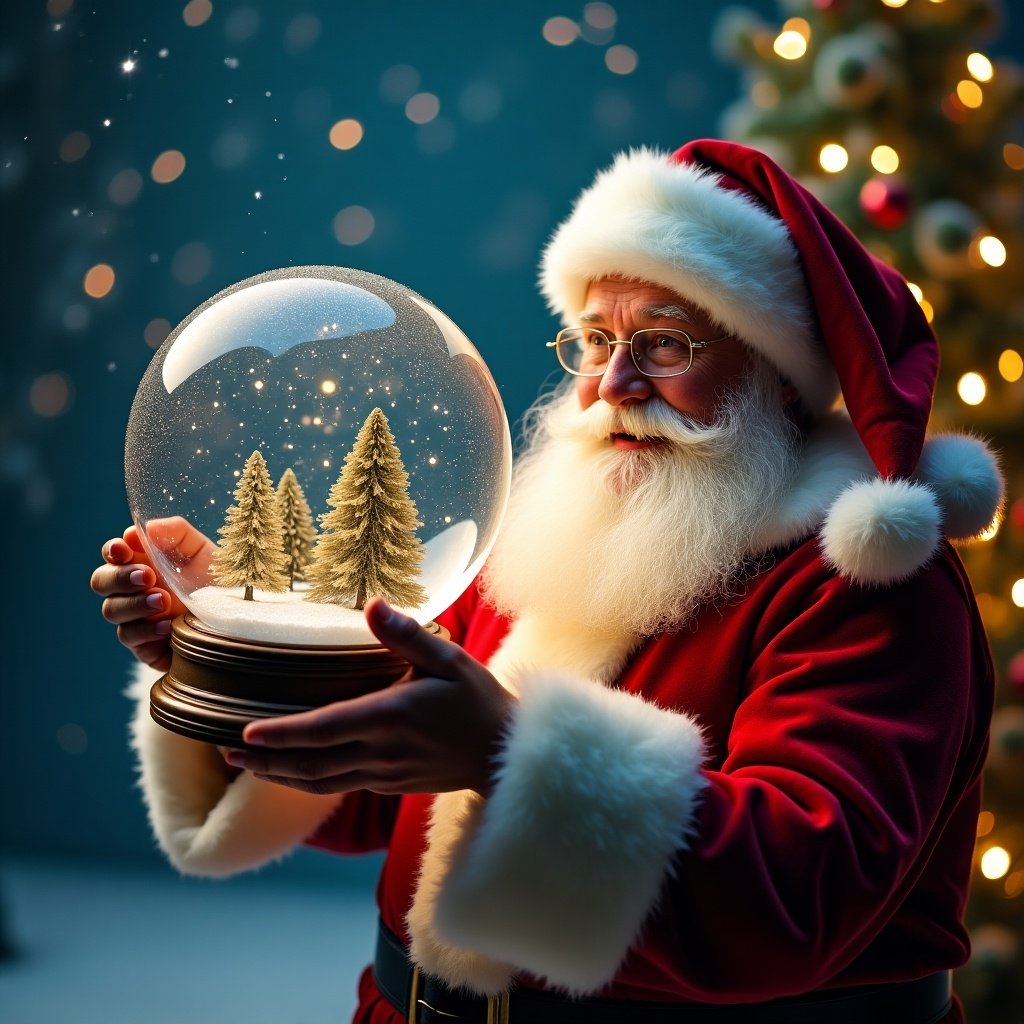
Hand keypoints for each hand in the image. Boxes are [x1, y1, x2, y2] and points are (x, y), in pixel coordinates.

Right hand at [90, 517, 213, 670]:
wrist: (236, 618)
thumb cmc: (215, 581)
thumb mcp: (202, 551)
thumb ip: (177, 533)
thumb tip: (148, 528)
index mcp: (143, 562)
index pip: (114, 554)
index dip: (113, 550)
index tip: (124, 548)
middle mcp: (133, 590)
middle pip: (101, 582)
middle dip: (120, 577)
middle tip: (148, 576)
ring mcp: (136, 617)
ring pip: (112, 610)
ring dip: (135, 603)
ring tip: (163, 600)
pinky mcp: (143, 645)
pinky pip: (131, 637)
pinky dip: (146, 630)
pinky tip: (167, 625)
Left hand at [228, 598, 515, 798]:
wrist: (504, 752)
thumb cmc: (478, 701)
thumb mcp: (449, 658)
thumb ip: (407, 635)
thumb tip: (373, 604)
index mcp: (390, 717)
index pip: (324, 730)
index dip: (282, 735)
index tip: (245, 734)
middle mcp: (381, 751)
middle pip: (311, 763)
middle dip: (266, 760)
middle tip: (227, 753)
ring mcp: (383, 773)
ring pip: (321, 781)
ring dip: (280, 776)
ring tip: (248, 766)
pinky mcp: (389, 783)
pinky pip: (340, 785)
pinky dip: (309, 780)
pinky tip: (295, 771)